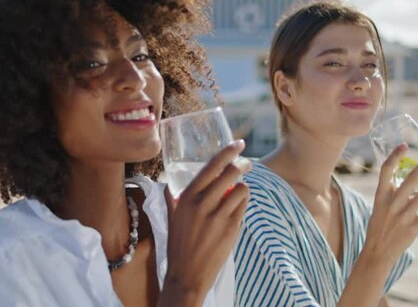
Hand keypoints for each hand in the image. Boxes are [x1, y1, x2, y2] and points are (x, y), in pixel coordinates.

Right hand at [158, 140, 250, 306]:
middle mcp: (202, 203)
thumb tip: (170, 184)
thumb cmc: (178, 244)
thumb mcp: (171, 217)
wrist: (187, 274)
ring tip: (238, 192)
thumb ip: (172, 198)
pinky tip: (236, 207)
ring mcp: (218, 216)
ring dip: (243, 187)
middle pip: (231, 173)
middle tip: (247, 164)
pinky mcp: (231, 228)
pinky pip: (244, 206)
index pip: (211, 166)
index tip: (238, 144)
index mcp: (186, 197)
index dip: (228, 152)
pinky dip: (243, 202)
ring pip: (241, 189)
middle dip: (243, 165)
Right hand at [363, 143, 417, 265]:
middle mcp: (392, 204)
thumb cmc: (379, 226)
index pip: (386, 170)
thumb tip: (412, 180)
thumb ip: (393, 194)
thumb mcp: (380, 207)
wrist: (377, 252)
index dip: (395, 156)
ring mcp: (403, 216)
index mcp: (380, 196)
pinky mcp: (413, 228)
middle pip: (410, 179)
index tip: (404, 145)